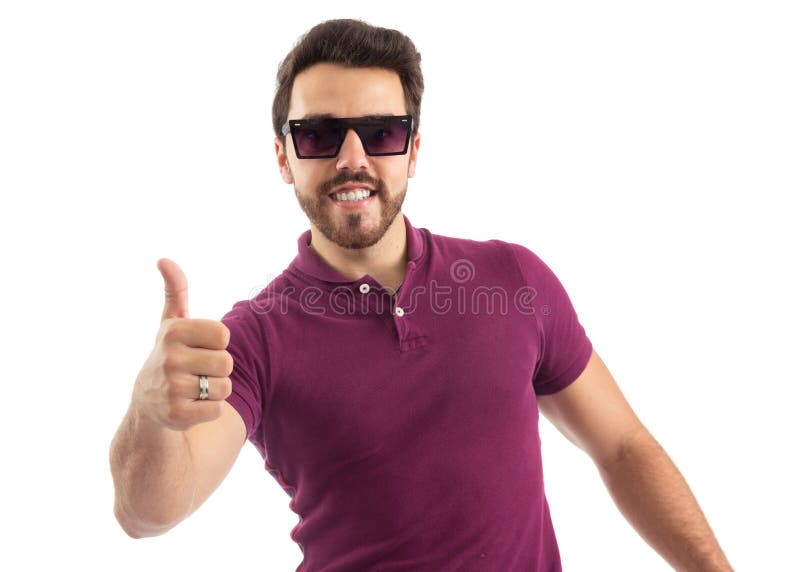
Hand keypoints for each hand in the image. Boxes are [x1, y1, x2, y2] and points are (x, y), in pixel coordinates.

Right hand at [131, 258, 233, 430]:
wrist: (148, 404)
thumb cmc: (170, 356)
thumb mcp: (171, 323)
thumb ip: (175, 291)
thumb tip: (164, 259)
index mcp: (173, 332)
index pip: (224, 335)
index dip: (217, 344)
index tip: (199, 348)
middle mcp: (169, 358)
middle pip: (227, 362)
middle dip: (218, 369)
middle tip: (197, 372)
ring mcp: (171, 388)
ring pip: (225, 387)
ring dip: (215, 391)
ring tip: (194, 389)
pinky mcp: (176, 414)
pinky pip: (217, 409)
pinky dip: (209, 409)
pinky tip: (190, 406)